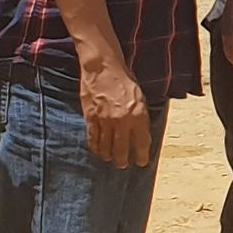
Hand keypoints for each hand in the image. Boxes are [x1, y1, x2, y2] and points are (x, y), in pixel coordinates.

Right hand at [76, 47, 153, 166]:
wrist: (103, 68)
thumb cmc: (124, 80)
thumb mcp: (140, 98)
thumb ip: (140, 117)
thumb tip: (141, 135)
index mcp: (138, 115)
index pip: (141, 143)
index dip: (141, 156)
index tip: (141, 162)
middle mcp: (122, 120)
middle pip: (122, 150)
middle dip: (122, 160)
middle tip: (122, 164)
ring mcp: (105, 120)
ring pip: (106, 147)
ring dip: (108, 156)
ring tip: (110, 159)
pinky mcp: (91, 118)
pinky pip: (93, 138)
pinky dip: (96, 147)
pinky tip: (98, 150)